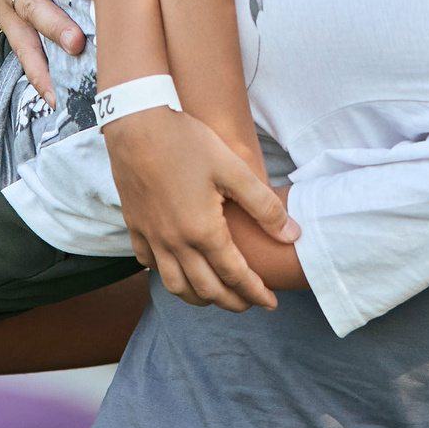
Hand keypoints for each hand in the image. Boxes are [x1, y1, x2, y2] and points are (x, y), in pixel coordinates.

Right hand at [106, 106, 296, 311]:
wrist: (137, 124)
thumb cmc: (187, 142)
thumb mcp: (233, 169)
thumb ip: (264, 206)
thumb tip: (292, 234)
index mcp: (203, 231)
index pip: (235, 276)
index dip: (256, 293)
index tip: (272, 303)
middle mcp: (175, 242)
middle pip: (206, 290)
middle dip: (232, 302)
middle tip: (250, 303)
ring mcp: (152, 237)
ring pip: (175, 285)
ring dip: (199, 298)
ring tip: (216, 295)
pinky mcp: (135, 226)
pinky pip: (149, 265)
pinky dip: (167, 275)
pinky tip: (178, 268)